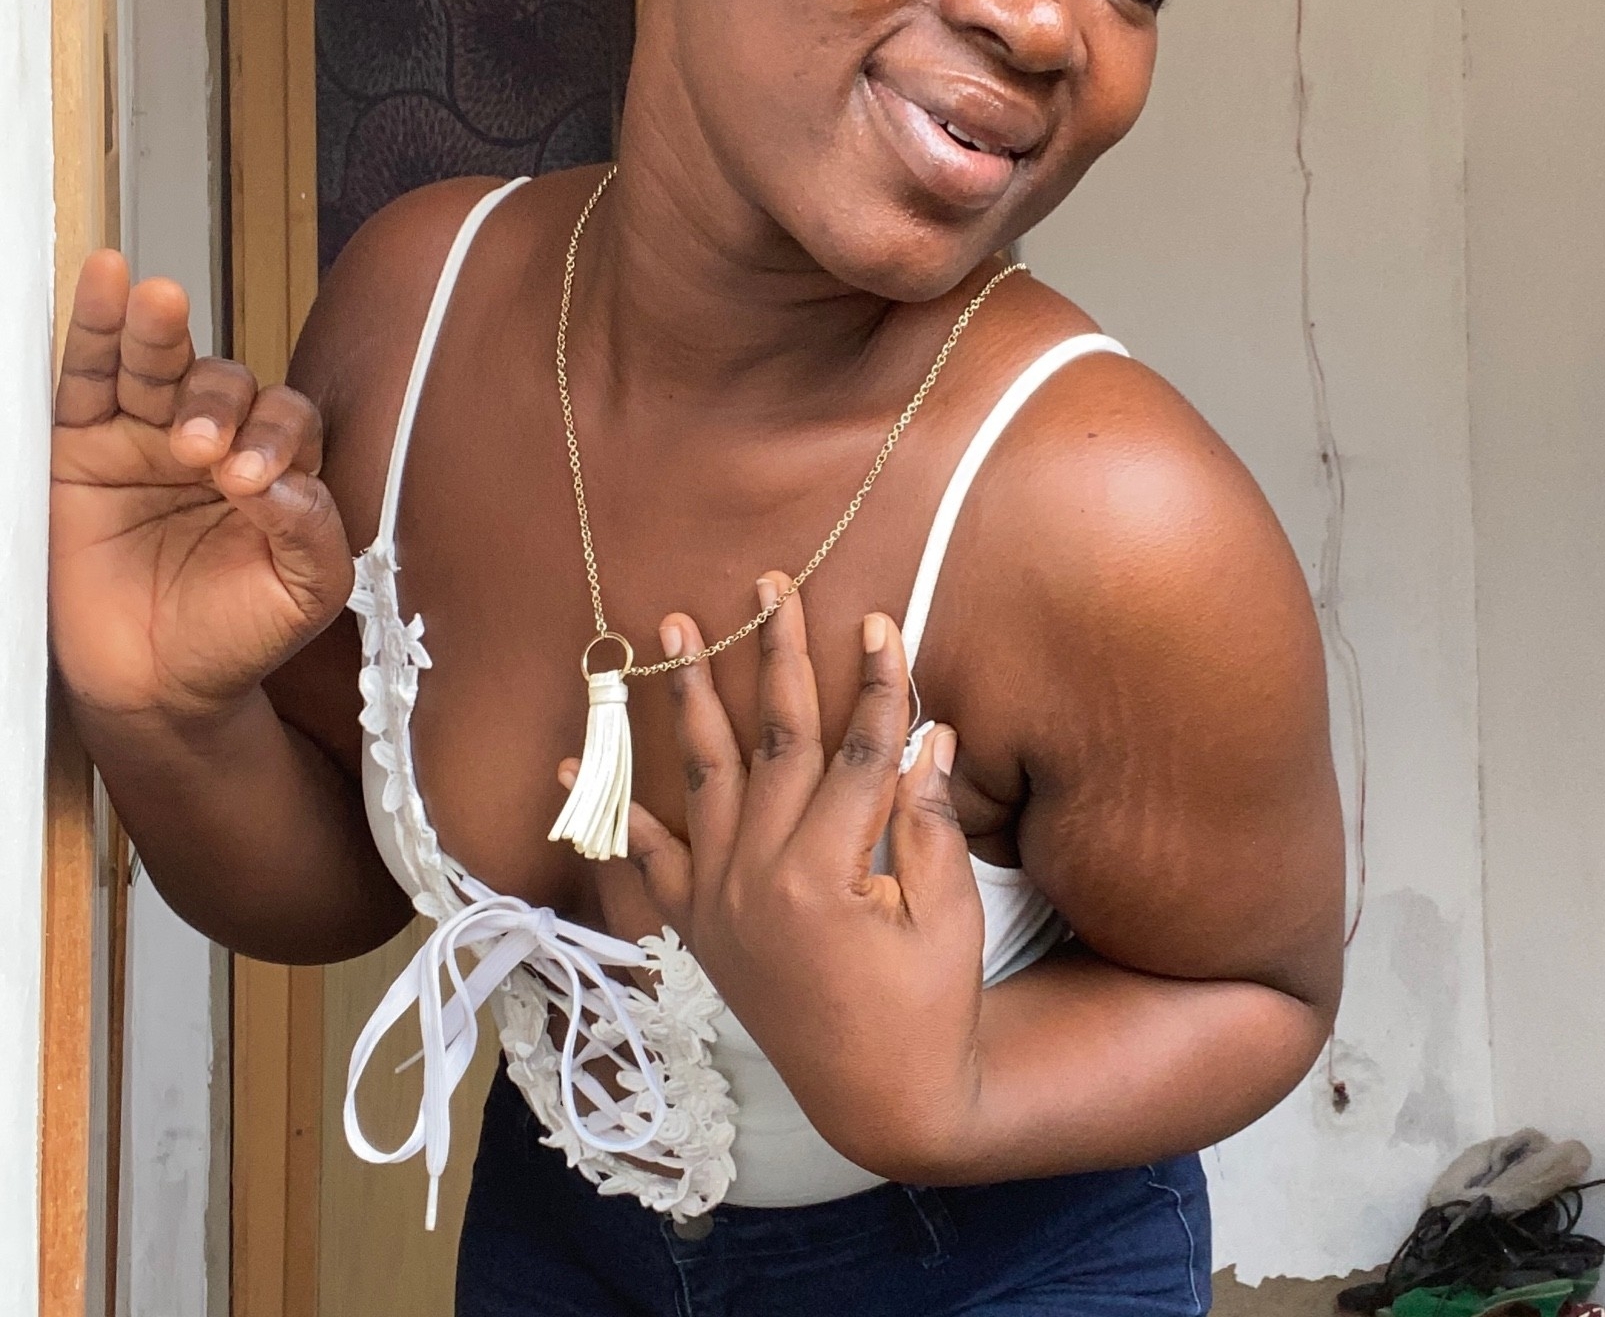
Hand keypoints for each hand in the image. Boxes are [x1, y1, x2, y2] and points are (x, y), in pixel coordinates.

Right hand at [50, 251, 352, 722]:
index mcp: (277, 464)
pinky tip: (108, 283)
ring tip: (159, 304)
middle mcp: (217, 440)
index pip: (286, 418)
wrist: (160, 688)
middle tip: (199, 448)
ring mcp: (146, 437)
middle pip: (225, 383)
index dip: (273, 437)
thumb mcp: (304, 591)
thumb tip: (281, 480)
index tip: (250, 482)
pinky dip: (97, 328)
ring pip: (158, 364)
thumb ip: (313, 529)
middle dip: (218, 402)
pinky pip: (87, 377)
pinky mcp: (82, 447)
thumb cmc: (238, 633)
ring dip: (158, 333)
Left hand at [606, 576, 988, 1179]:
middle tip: (770, 586)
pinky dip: (612, 810)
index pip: (858, 752)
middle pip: (774, 741)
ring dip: (689, 697)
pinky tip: (575, 759)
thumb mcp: (948, 916)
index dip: (876, 686)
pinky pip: (647, 860)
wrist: (880, 1099)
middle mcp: (758, 879)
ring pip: (704, 777)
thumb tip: (932, 735)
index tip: (878, 622)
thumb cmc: (929, 1008)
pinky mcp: (701, 926)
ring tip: (673, 628)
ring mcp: (720, 901)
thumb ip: (927, 825)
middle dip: (775, 656)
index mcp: (826, 876)